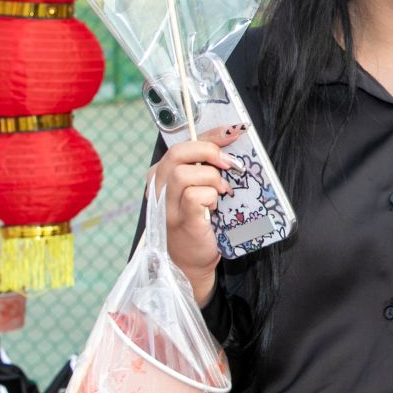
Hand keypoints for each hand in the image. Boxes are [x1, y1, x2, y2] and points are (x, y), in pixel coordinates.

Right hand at [147, 128, 242, 290]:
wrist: (191, 261)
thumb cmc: (198, 221)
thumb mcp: (199, 187)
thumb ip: (207, 165)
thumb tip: (231, 139)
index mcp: (161, 174)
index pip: (185, 143)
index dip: (212, 135)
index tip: (234, 132)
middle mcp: (158, 188)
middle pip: (179, 153)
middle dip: (209, 152)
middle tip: (229, 165)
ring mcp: (166, 205)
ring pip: (184, 174)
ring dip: (211, 180)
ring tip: (220, 193)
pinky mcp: (181, 220)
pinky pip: (193, 197)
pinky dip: (209, 198)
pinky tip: (214, 208)